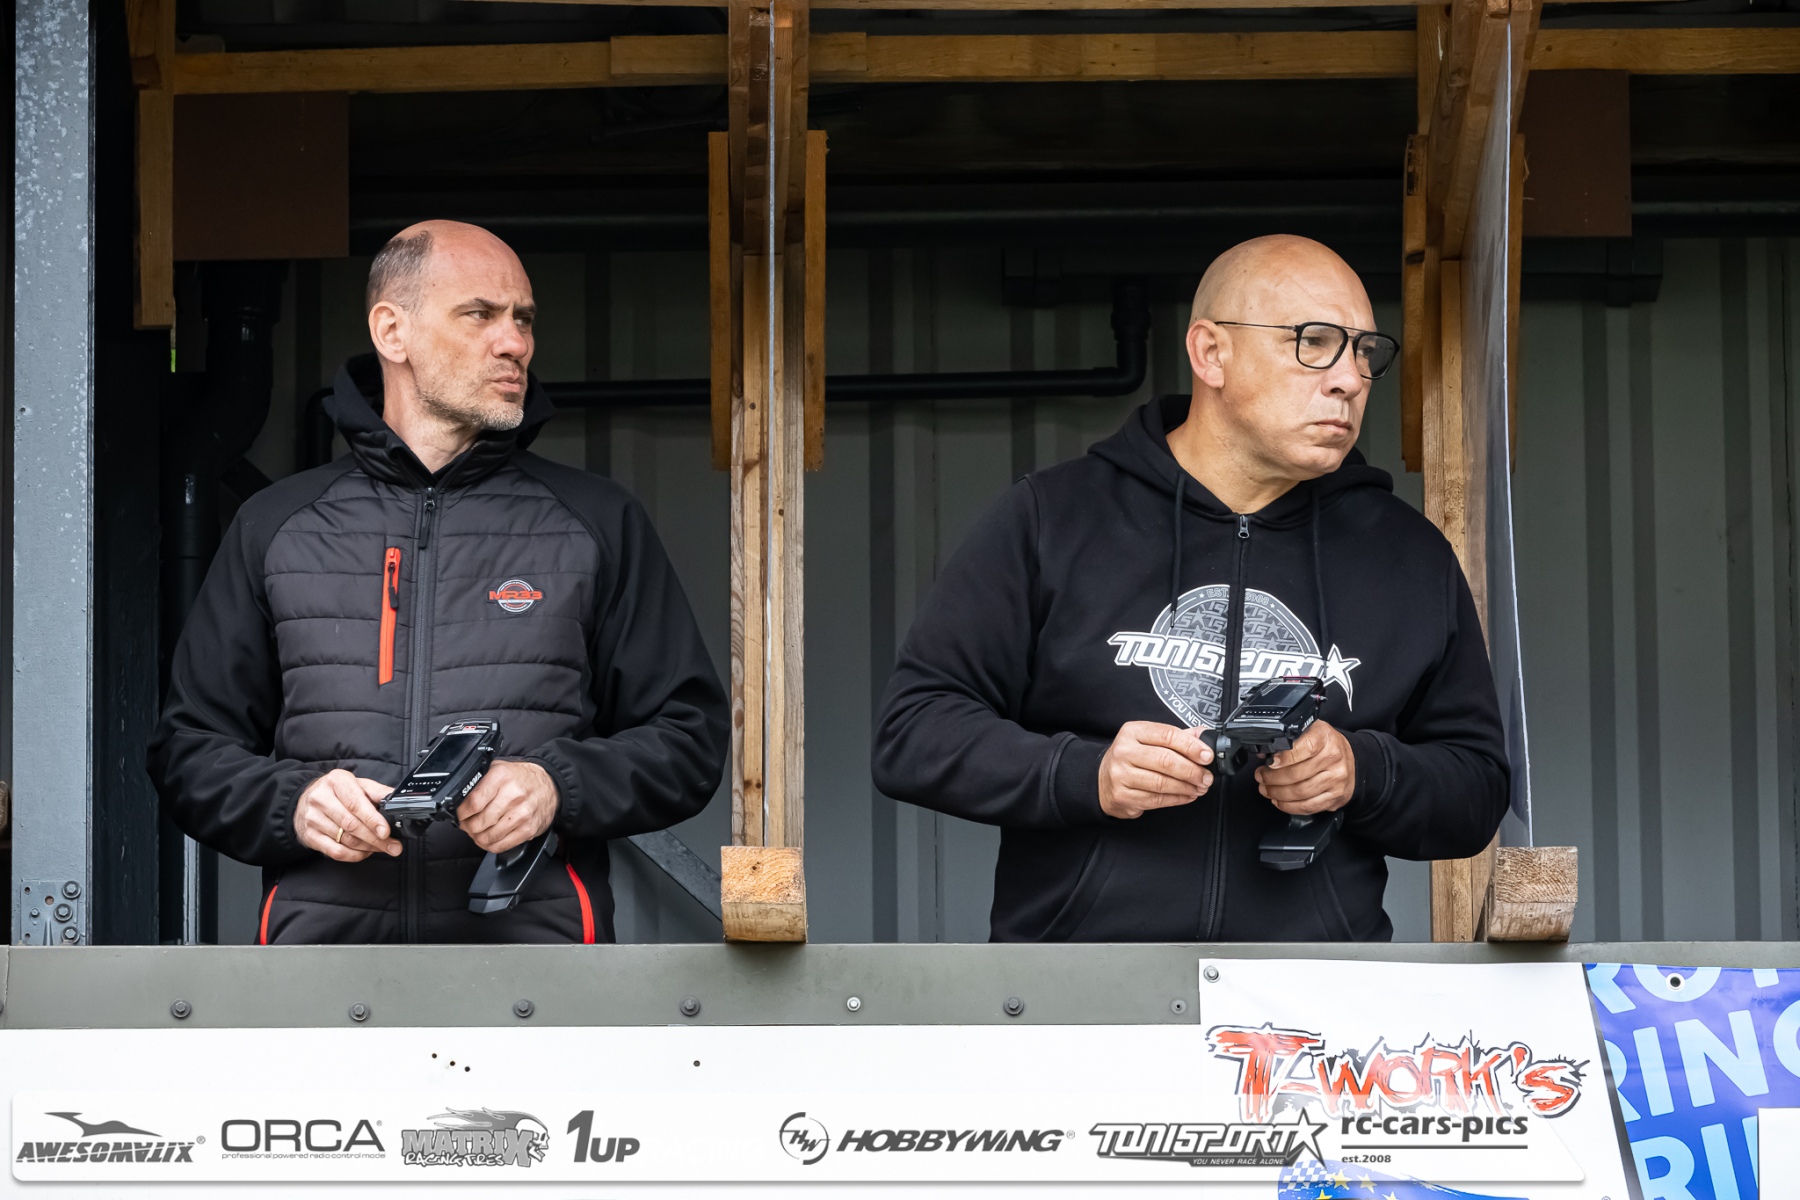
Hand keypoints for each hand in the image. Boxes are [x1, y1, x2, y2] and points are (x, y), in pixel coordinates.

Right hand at [294, 769, 398, 861]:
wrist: (308, 798)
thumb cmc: (338, 791)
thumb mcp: (358, 784)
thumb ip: (378, 792)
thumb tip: (397, 800)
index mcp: (336, 781)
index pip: (355, 803)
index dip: (372, 820)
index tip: (386, 832)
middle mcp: (320, 798)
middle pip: (351, 824)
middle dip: (375, 839)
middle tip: (393, 846)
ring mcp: (312, 818)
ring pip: (345, 840)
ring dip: (368, 847)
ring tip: (382, 847)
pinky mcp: (309, 836)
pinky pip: (335, 852)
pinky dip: (354, 855)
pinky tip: (364, 852)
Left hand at [456, 760, 558, 852]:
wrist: (549, 785)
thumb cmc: (521, 778)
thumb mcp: (499, 769)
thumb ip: (480, 781)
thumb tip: (460, 798)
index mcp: (502, 777)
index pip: (474, 802)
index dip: (463, 813)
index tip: (461, 815)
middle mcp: (513, 795)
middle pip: (480, 822)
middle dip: (468, 827)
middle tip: (467, 825)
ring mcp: (522, 814)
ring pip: (489, 836)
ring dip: (478, 838)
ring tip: (477, 833)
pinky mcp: (528, 829)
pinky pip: (502, 845)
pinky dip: (490, 846)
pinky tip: (489, 840)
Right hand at [1097, 721, 1214, 819]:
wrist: (1101, 781)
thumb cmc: (1131, 758)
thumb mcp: (1147, 739)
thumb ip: (1175, 736)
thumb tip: (1204, 734)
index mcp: (1132, 732)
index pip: (1167, 735)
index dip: (1191, 746)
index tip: (1207, 756)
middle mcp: (1123, 751)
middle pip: (1166, 760)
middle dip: (1192, 770)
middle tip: (1207, 777)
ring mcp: (1120, 775)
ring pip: (1162, 783)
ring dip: (1187, 787)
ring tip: (1200, 787)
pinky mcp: (1122, 796)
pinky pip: (1156, 800)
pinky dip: (1177, 799)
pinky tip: (1187, 795)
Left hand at [1256, 719, 1355, 815]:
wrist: (1349, 758)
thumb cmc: (1325, 745)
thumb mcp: (1309, 731)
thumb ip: (1289, 739)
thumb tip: (1264, 753)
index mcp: (1325, 738)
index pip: (1304, 748)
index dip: (1284, 757)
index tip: (1269, 762)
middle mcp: (1334, 758)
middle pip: (1297, 774)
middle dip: (1272, 778)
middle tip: (1261, 777)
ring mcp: (1337, 779)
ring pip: (1300, 792)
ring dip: (1277, 793)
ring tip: (1266, 789)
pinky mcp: (1336, 797)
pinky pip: (1309, 806)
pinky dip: (1289, 806)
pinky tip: (1279, 801)